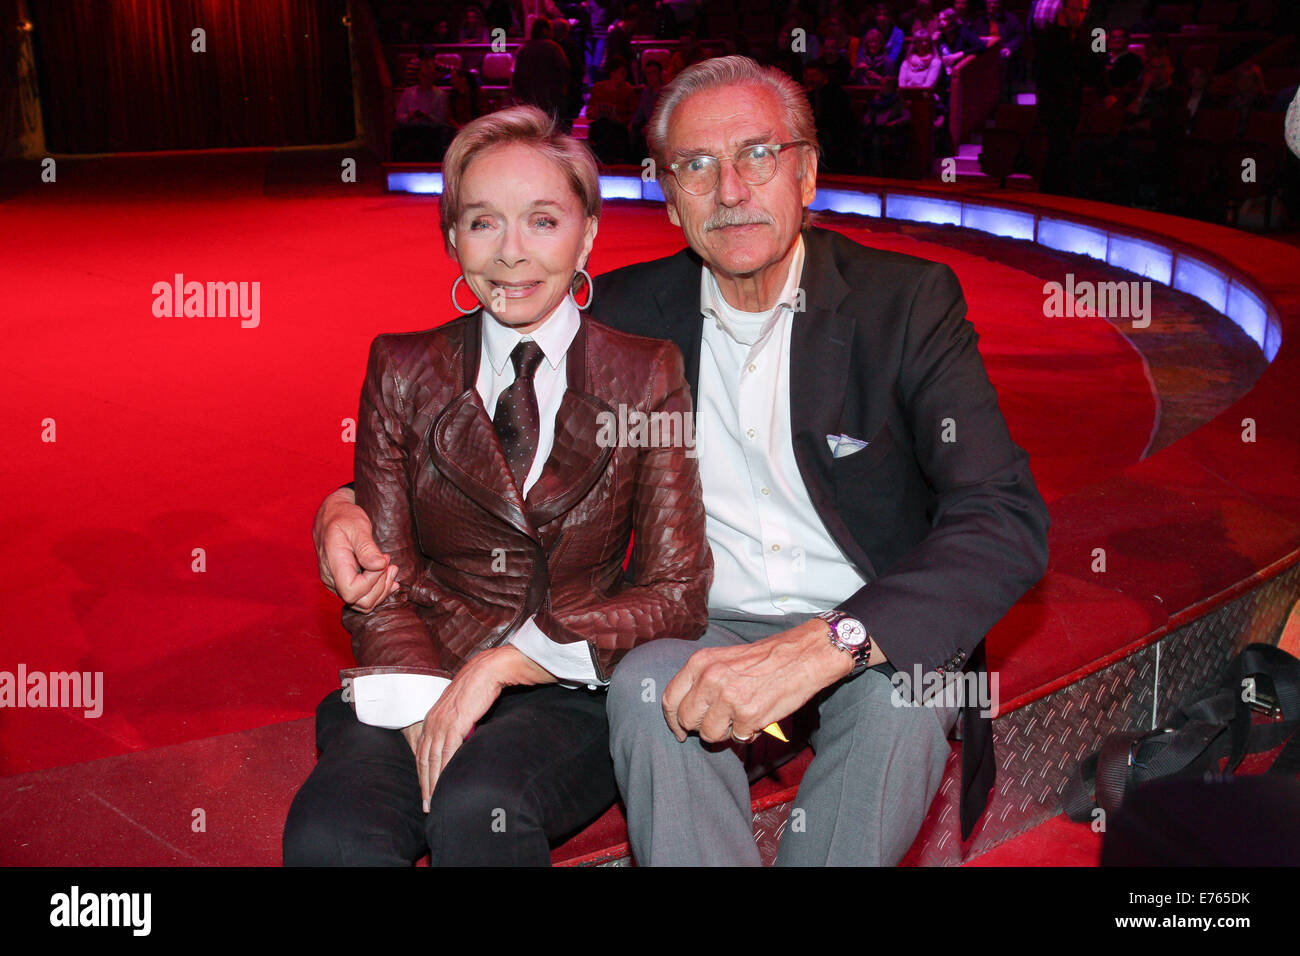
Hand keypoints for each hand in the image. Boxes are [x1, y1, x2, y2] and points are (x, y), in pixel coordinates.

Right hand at [314, 486, 398, 610]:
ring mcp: (336, 583)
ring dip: (382, 589)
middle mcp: (332, 579)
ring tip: (391, 568)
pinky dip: (378, 590)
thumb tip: (380, 565)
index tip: (381, 560)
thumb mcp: (357, 525)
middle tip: (390, 565)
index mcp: (333, 564)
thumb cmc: (345, 517)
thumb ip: (367, 547)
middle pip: (360, 602)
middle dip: (381, 587)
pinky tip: (388, 577)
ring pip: (363, 603)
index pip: (351, 591)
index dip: (371, 582)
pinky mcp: (344, 582)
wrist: (332, 515)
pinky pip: (362, 596)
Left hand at [403, 645, 556, 810]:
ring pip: (434, 759)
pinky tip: (447, 782)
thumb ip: (457, 724)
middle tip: (427, 805)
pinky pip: (448, 752)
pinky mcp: (455, 723)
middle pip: (424, 759)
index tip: (425, 790)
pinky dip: (446, 769)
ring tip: (435, 800)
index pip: (423, 751)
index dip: (423, 773)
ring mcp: (442, 723)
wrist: (486, 671)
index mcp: (432, 719)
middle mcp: (433, 722)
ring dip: (433, 782)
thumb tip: (461, 739)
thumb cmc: (477, 688)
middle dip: (424, 784)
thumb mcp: (461, 708)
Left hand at [661, 618, 873, 743]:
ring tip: (741, 718)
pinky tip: (758, 718)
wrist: (802, 655)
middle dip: (699, 728)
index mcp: (701, 663)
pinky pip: (737, 738)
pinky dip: (747, 734)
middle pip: (686, 720)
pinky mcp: (748, 716)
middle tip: (717, 725)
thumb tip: (687, 711)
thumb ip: (703, 680)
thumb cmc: (765, 658)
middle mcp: (710, 679)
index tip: (680, 730)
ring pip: (709, 734)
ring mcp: (728, 698)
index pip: (671, 698)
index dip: (672, 720)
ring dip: (724, 733)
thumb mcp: (724, 658)